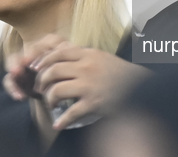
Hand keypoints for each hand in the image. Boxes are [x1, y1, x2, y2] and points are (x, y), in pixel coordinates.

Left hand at [3, 34, 150, 128]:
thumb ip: (84, 57)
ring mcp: (90, 85)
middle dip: (42, 81)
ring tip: (50, 104)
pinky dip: (62, 120)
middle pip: (53, 70)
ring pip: (57, 89)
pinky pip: (71, 113)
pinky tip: (59, 124)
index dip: (44, 60)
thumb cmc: (122, 74)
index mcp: (89, 54)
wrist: (141, 87)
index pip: (59, 52)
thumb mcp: (102, 58)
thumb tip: (63, 58)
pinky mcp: (94, 103)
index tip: (36, 68)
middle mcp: (87, 67)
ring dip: (49, 99)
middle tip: (40, 89)